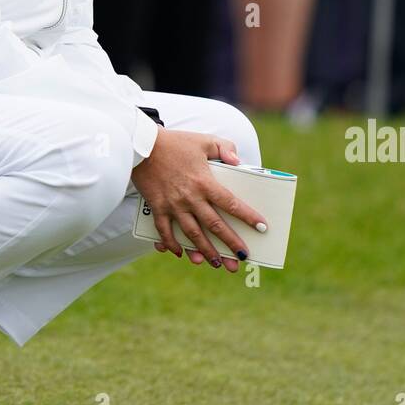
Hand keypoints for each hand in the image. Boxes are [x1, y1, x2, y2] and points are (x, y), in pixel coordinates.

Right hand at [132, 128, 267, 272]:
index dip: (248, 216)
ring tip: (217, 264)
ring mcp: (173, 205)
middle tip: (243, 258)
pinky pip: (164, 231)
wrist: (141, 145)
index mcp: (204, 182)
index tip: (262, 227)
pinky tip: (181, 254)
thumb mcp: (204, 140)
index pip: (231, 203)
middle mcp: (190, 198)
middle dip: (230, 244)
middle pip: (214, 225)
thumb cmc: (175, 142)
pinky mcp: (157, 207)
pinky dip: (172, 244)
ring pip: (192, 234)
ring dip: (205, 251)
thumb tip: (238, 161)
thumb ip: (225, 148)